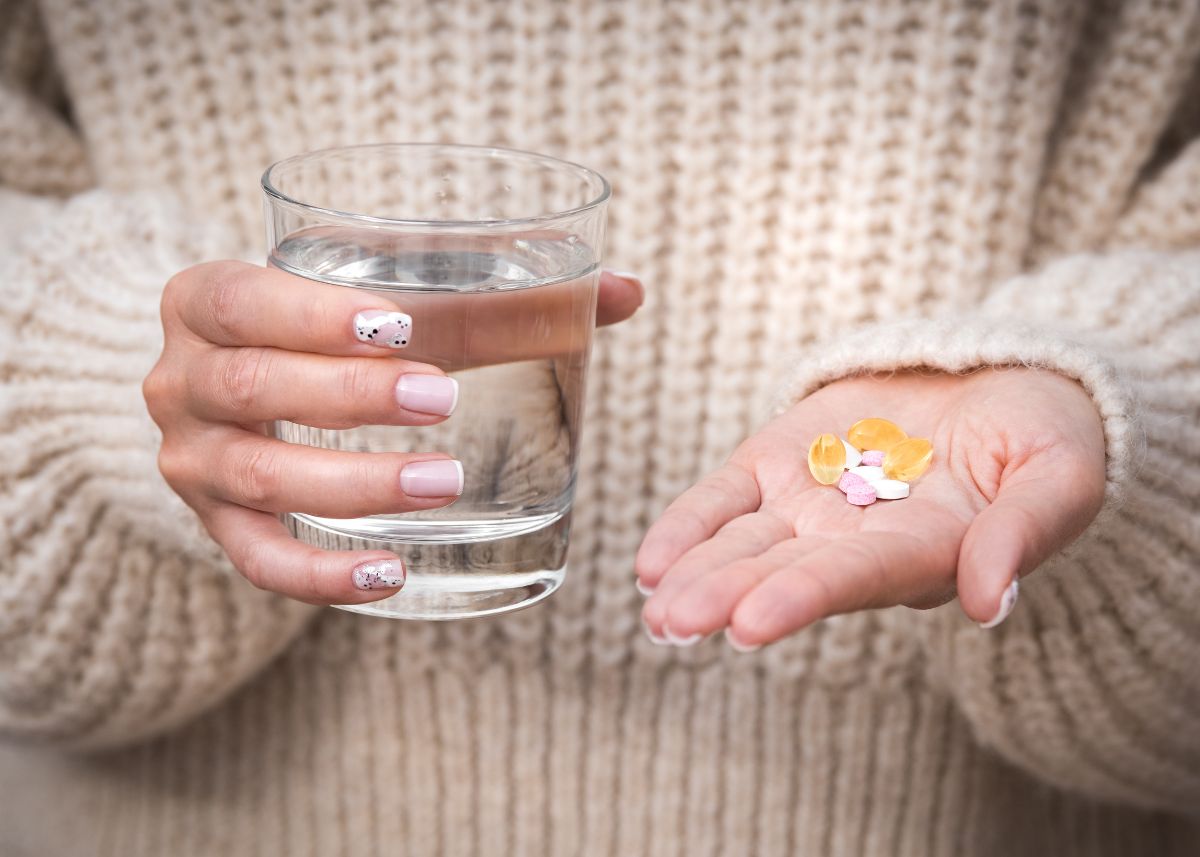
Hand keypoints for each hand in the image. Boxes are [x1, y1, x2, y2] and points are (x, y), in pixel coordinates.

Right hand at [144, 260, 640, 604]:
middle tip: (444, 400)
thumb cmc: (326, 328)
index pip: (241, 299)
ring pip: (259, 478)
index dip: (310, 314)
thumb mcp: (385, 295)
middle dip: (349, 397)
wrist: (234, 381)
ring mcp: (191, 460)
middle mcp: (178, 378)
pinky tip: (392, 574)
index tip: (399, 326)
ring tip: (445, 482)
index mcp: (207, 300)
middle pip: (252, 388)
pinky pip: (258, 562)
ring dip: (352, 484)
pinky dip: (322, 574)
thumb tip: (628, 292)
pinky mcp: (215, 527)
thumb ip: (500, 292)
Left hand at [637, 369, 1105, 648]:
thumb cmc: (1042, 437)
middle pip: (781, 572)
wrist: (998, 382)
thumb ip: (1023, 532)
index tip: (748, 623)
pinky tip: (650, 562)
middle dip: (725, 596)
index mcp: (920, 552)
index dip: (800, 597)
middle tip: (672, 624)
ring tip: (652, 605)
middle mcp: (853, 542)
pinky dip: (687, 526)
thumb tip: (988, 604)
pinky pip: (724, 498)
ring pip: (742, 544)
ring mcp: (809, 503)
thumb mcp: (1058, 477)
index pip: (852, 578)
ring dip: (695, 573)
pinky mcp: (779, 462)